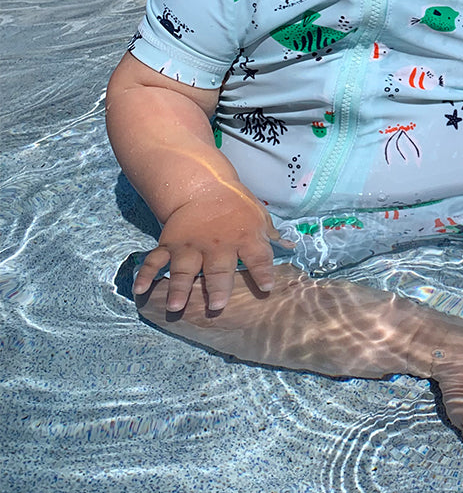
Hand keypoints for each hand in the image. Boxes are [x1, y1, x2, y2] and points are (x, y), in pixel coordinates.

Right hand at [132, 190, 281, 313]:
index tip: (266, 287)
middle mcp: (217, 244)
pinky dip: (146, 275)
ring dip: (180, 288)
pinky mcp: (170, 244)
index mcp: (244, 237)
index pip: (258, 256)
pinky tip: (140, 290)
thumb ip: (270, 235)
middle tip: (218, 305)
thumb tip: (291, 247)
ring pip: (185, 269)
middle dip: (218, 287)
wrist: (203, 186)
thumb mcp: (258, 216)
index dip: (263, 271)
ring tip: (177, 306)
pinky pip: (156, 260)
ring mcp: (191, 245)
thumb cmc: (236, 206)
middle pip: (219, 268)